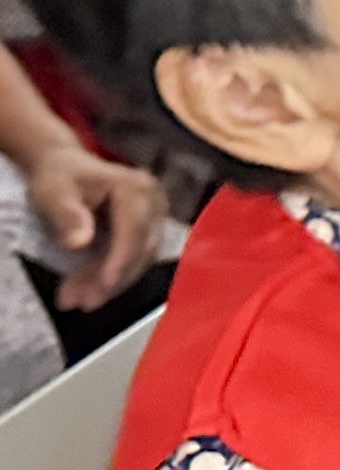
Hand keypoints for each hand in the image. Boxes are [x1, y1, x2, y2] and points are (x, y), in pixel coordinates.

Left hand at [19, 138, 162, 308]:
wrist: (64, 167)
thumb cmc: (58, 176)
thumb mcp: (53, 192)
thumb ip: (66, 215)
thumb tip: (80, 243)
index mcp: (135, 188)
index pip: (134, 230)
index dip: (120, 261)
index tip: (102, 286)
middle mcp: (154, 201)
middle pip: (141, 249)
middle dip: (113, 280)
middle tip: (83, 303)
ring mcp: (156, 215)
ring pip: (141, 258)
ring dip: (113, 283)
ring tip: (81, 300)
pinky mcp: (150, 228)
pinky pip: (138, 257)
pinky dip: (115, 275)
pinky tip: (93, 287)